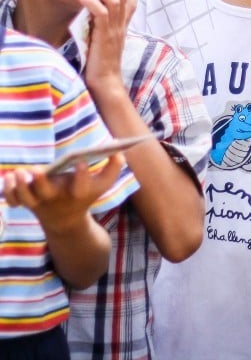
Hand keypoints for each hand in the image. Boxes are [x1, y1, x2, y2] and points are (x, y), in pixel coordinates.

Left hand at [2, 154, 123, 233]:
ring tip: (17, 173)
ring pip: (26, 197)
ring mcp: (40, 202)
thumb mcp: (102, 184)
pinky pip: (13, 200)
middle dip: (40, 182)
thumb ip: (113, 167)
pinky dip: (8, 191)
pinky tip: (9, 178)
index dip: (81, 175)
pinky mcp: (26, 203)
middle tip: (35, 170)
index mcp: (78, 193)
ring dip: (20, 186)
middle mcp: (57, 199)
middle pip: (46, 193)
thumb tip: (118, 149)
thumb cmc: (85, 195)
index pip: (81, 187)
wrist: (65, 221)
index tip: (81, 161)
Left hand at [77, 0, 135, 92]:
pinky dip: (92, 2)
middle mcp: (121, 26)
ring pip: (114, 1)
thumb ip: (101, 25)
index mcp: (123, 27)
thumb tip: (92, 9)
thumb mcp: (103, 39)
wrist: (105, 81)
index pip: (132, 2)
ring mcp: (114, 31)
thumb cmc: (101, 63)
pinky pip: (101, 14)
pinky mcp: (104, 36)